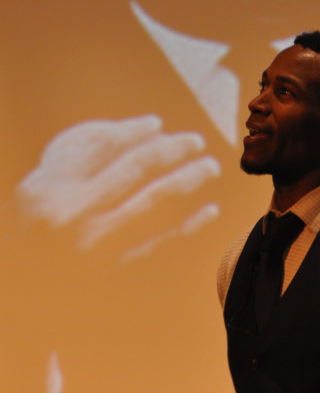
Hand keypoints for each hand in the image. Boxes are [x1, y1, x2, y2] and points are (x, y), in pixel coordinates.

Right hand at [15, 115, 220, 260]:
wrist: (36, 267)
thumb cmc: (46, 207)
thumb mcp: (51, 173)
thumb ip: (96, 144)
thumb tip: (155, 127)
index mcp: (52, 185)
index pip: (104, 147)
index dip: (134, 132)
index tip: (158, 124)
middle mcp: (71, 215)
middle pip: (132, 170)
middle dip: (169, 151)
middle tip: (196, 140)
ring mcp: (94, 245)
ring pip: (150, 204)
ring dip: (186, 181)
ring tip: (210, 167)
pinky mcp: (113, 268)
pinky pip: (159, 244)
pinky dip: (188, 226)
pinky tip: (210, 209)